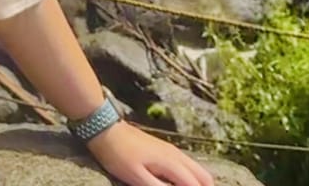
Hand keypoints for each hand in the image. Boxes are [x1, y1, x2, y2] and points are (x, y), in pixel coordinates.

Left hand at [86, 120, 213, 185]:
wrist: (105, 128)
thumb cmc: (118, 154)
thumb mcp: (137, 177)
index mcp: (171, 163)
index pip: (196, 184)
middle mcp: (176, 155)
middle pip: (204, 177)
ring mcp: (171, 150)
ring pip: (196, 169)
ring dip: (197, 183)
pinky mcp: (164, 149)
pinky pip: (186, 165)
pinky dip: (189, 177)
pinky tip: (176, 184)